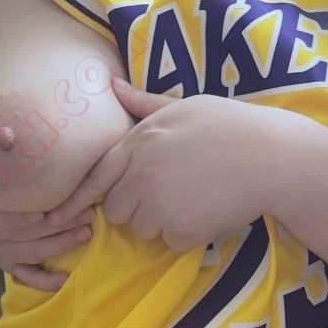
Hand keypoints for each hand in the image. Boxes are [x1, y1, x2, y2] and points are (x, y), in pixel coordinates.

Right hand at [0, 69, 93, 290]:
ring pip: (32, 251)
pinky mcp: (5, 262)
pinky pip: (24, 275)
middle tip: (89, 214)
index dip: (36, 208)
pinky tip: (63, 280)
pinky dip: (42, 280)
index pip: (12, 207)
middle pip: (30, 230)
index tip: (59, 203)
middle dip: (60, 224)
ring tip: (86, 233)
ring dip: (60, 245)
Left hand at [45, 78, 274, 250]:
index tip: (56, 215)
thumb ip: (142, 103)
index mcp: (140, 141)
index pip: (96, 176)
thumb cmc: (229, 126)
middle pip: (116, 210)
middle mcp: (143, 174)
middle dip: (133, 208)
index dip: (75, 199)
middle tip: (166, 193)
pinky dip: (185, 235)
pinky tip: (206, 212)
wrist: (271, 158)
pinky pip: (169, 242)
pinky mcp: (181, 230)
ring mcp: (160, 205)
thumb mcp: (182, 105)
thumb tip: (109, 84)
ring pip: (141, 229)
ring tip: (191, 198)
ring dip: (159, 222)